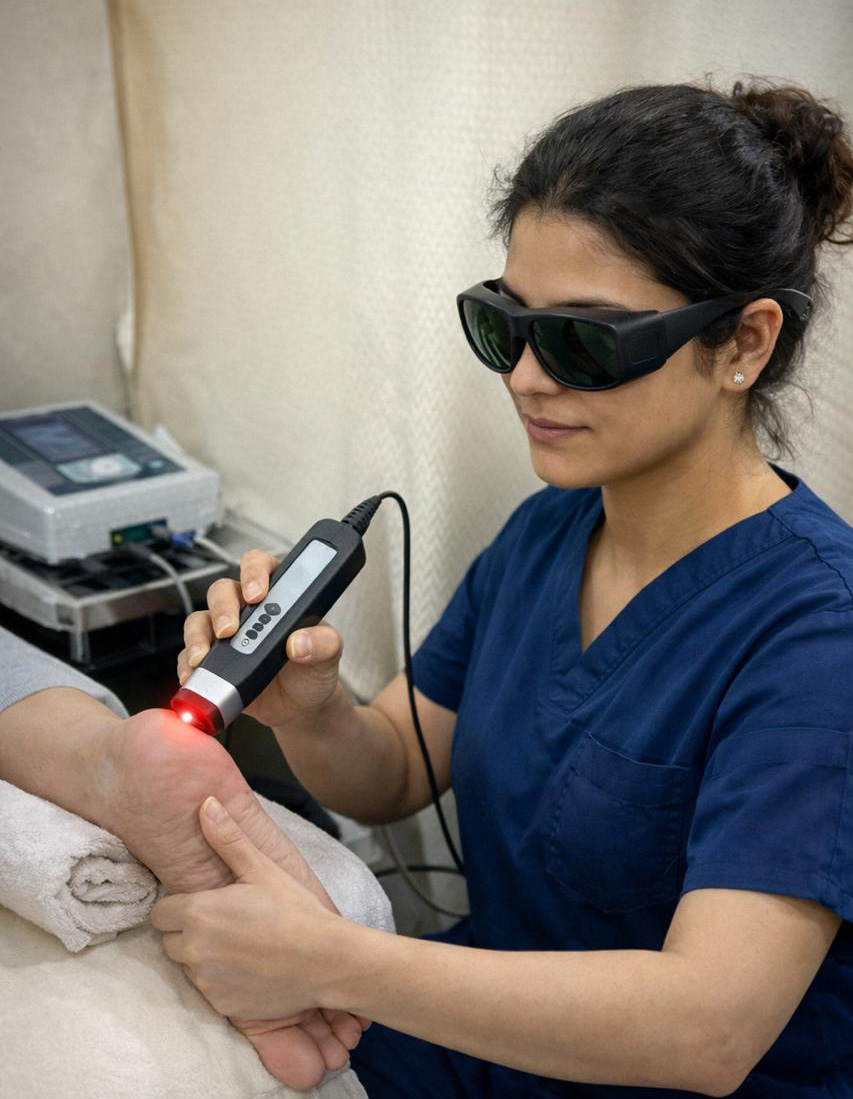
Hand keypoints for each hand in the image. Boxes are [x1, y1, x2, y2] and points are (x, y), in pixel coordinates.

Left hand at [150, 795, 351, 1021]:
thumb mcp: (262, 869)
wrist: (325, 960)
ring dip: (204, 956)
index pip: (160, 913)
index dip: (180, 907)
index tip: (206, 903)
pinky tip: (249, 967)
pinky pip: (208, 989)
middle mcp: (194, 951)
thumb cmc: (294, 911)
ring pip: (189, 966)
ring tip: (241, 944)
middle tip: (227, 922)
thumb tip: (206, 804)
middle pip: (170, 941)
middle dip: (190, 932)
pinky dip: (222, 980)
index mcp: (199, 913)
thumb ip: (227, 839)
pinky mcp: (221, 1006)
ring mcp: (207, 982)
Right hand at [177, 550, 344, 727]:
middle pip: (223, 591)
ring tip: (204, 657)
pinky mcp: (211, 661)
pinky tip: (194, 676)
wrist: (300, 708)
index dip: (254, 572)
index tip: (257, 593)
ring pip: (199, 619)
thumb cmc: (313, 671)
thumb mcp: (329, 656)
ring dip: (198, 636)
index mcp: (278, 595)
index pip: (260, 565)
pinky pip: (188, 655)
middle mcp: (248, 609)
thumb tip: (299, 642)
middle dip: (222, 608)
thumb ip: (323, 643)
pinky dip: (187, 665)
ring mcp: (226, 635)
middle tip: (230, 630)